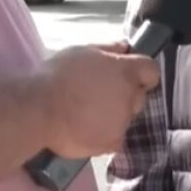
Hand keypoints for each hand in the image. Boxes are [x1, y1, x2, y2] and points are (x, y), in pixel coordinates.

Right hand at [37, 42, 160, 159]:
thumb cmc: (57, 76)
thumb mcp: (80, 51)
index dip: (143, 72)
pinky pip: (116, 138)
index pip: (151, 70)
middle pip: (139, 95)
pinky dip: (106, 135)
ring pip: (126, 117)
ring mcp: (123, 122)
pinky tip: (87, 129)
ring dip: (114, 115)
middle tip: (101, 94)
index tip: (130, 75)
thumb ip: (107, 49)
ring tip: (88, 113)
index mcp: (125, 71)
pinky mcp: (112, 143)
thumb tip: (124, 47)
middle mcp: (129, 96)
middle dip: (126, 95)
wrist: (39, 111)